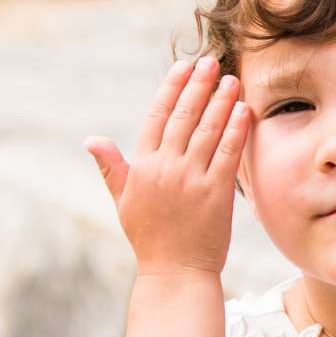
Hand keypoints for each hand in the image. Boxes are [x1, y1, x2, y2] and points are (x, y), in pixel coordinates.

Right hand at [83, 52, 251, 278]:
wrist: (175, 274)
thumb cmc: (150, 239)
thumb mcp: (124, 201)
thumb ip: (112, 168)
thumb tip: (91, 140)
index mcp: (142, 166)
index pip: (157, 116)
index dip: (172, 87)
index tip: (184, 67)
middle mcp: (165, 168)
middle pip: (184, 115)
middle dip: (199, 85)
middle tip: (212, 63)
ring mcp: (190, 180)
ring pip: (207, 130)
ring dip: (221, 101)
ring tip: (232, 80)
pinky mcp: (215, 193)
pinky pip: (227, 153)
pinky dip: (236, 129)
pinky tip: (244, 110)